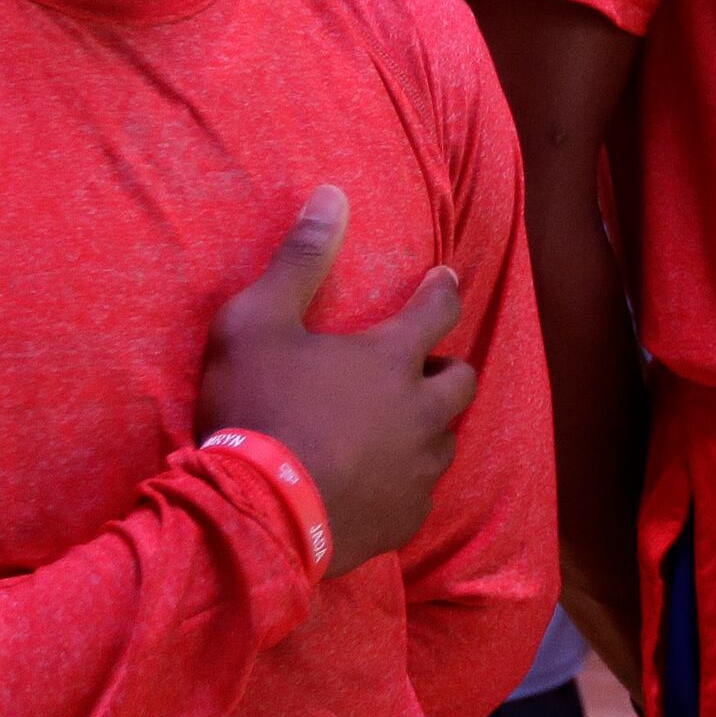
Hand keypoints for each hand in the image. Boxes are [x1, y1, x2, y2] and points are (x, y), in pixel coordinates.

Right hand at [199, 187, 478, 577]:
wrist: (254, 518)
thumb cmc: (256, 410)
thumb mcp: (258, 323)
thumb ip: (300, 260)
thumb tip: (333, 194)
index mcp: (392, 360)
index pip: (438, 310)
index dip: (442, 290)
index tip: (444, 278)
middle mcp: (420, 413)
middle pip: (461, 380)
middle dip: (446, 366)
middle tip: (422, 365)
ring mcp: (416, 472)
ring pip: (445, 440)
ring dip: (428, 426)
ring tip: (400, 425)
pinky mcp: (404, 522)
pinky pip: (419, 494)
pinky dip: (404, 481)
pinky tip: (380, 483)